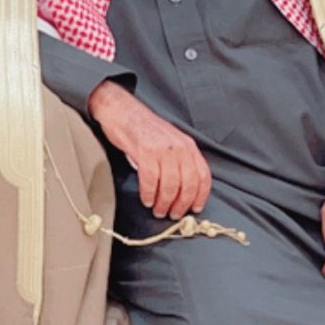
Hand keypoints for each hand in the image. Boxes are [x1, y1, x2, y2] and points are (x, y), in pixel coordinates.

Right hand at [88, 81, 209, 219]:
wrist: (121, 110)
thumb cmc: (143, 128)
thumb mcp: (170, 141)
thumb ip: (179, 159)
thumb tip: (182, 186)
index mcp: (188, 145)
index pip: (202, 175)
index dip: (200, 195)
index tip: (195, 208)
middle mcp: (179, 147)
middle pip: (187, 184)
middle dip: (180, 204)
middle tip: (173, 214)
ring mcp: (162, 149)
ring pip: (170, 185)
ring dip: (164, 203)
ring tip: (158, 210)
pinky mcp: (144, 152)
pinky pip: (150, 180)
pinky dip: (149, 193)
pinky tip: (146, 199)